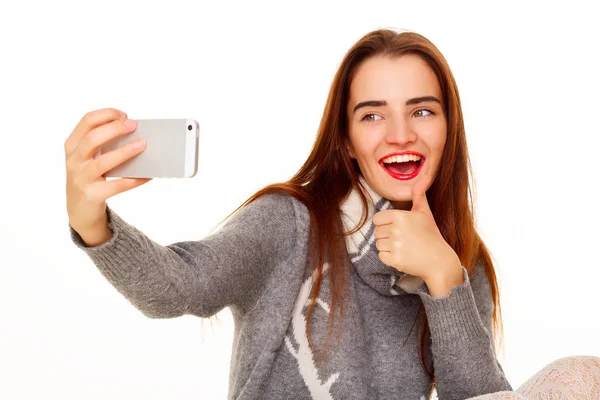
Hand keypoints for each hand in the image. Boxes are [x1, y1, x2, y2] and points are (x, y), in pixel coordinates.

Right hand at [65, 108, 151, 233]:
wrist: (79, 210)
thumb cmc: (89, 177)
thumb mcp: (88, 157)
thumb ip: (103, 144)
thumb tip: (134, 132)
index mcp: (72, 146)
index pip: (86, 121)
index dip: (106, 115)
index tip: (124, 115)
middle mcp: (74, 160)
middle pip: (93, 138)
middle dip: (115, 129)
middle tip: (134, 125)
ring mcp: (81, 178)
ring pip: (103, 162)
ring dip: (125, 152)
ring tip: (142, 145)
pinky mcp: (92, 195)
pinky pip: (116, 186)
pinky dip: (134, 180)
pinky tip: (147, 175)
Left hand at [373, 174, 461, 285]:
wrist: (439, 261)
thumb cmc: (431, 234)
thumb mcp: (424, 212)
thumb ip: (419, 194)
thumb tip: (426, 176)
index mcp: (400, 216)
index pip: (377, 219)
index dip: (386, 223)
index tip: (399, 227)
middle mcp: (396, 230)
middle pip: (377, 232)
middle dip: (387, 235)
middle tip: (404, 238)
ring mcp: (395, 246)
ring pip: (378, 244)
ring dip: (388, 247)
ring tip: (404, 247)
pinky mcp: (394, 260)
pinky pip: (381, 256)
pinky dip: (389, 258)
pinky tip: (403, 256)